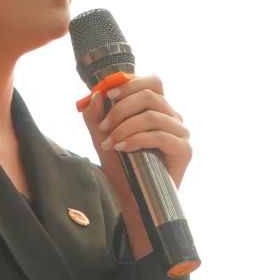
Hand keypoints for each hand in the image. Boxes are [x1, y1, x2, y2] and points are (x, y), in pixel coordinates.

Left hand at [83, 73, 191, 187]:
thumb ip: (95, 116)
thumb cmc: (121, 165)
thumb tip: (97, 95)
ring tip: (111, 142)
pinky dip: (137, 140)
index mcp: (158, 108)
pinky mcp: (184, 150)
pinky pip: (160, 136)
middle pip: (150, 95)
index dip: (130, 84)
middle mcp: (172, 116)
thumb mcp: (102, 137)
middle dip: (121, 109)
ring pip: (152, 116)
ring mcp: (180, 133)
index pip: (152, 82)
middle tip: (104, 126)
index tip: (108, 96)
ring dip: (125, 127)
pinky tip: (123, 148)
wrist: (132, 197)